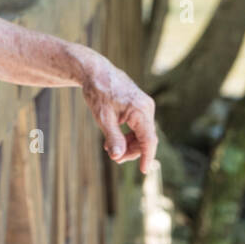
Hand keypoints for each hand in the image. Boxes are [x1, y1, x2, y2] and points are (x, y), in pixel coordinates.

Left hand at [73, 47, 157, 174]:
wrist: (96, 72)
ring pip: (142, 133)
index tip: (144, 171)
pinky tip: (115, 138)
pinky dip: (129, 134)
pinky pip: (139, 125)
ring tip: (110, 148)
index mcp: (140, 110)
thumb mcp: (103, 118)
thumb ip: (113, 138)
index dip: (147, 157)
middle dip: (131, 151)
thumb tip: (118, 157)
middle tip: (113, 156)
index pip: (149, 140)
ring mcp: (144, 105)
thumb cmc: (98, 92)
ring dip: (129, 144)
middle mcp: (147, 107)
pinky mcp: (140, 104)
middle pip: (146, 138)